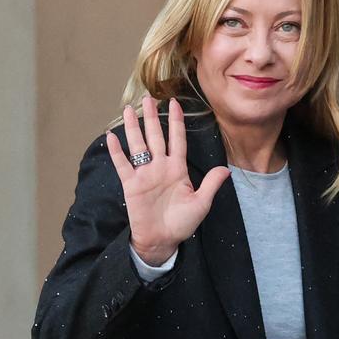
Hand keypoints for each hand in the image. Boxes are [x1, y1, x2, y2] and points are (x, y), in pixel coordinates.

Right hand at [106, 96, 229, 265]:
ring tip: (129, 110)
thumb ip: (211, 184)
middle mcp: (160, 167)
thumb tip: (226, 169)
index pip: (177, 140)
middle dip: (152, 117)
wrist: (162, 240)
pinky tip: (112, 137)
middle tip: (148, 98)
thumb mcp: (201, 204)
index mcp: (177, 169)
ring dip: (134, 128)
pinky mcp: (131, 184)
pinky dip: (117, 151)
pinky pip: (123, 165)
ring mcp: (144, 174)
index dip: (176, 122)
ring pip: (138, 145)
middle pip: (155, 137)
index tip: (175, 103)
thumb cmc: (181, 224)